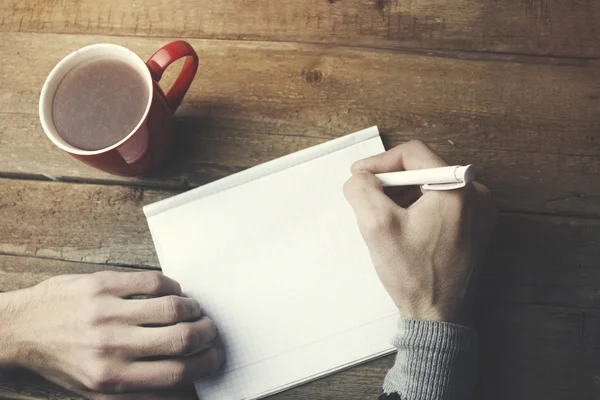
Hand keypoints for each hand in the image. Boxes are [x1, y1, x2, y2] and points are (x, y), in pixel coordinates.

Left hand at [2, 271, 222, 398]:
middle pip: (181, 339)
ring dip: (193, 308)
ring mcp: (108, 311)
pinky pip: (153, 282)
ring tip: (194, 310)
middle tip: (210, 330)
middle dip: (207, 334)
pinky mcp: (102, 284)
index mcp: (112, 378)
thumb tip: (182, 390)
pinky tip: (172, 292)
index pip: (176, 372)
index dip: (205, 363)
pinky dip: (173, 286)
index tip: (214, 355)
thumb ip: (137, 395)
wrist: (21, 329)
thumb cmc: (60, 361)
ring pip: (172, 307)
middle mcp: (112, 345)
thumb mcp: (94, 392)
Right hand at [343, 140, 495, 324]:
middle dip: (390, 182)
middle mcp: (476, 195)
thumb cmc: (414, 276)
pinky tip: (402, 227)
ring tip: (384, 218)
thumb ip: (362, 190)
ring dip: (403, 195)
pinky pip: (440, 202)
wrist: (439, 316)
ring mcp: (479, 212)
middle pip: (422, 169)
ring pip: (430, 185)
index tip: (359, 177)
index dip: (380, 162)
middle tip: (368, 198)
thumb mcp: (377, 227)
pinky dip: (417, 207)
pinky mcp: (475, 226)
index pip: (412, 154)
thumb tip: (360, 178)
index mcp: (458, 190)